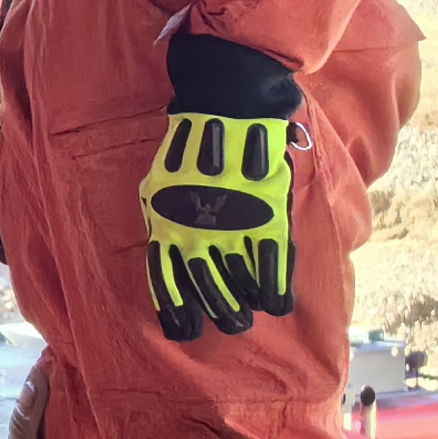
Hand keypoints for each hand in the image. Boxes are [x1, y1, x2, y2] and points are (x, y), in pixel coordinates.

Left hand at [143, 31, 302, 340]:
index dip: (175, 308)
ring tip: (247, 317)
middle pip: (207, 285)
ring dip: (244, 304)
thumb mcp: (159, 184)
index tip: (182, 331)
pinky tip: (278, 304)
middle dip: (217, 310)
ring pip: (240, 279)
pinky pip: (273, 260)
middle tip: (228, 324)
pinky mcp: (268, 213)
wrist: (227, 107)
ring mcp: (235, 223)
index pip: (167, 277)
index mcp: (167, 221)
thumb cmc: (188, 148)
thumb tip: (165, 252)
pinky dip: (277, 286)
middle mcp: (198, 228)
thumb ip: (162, 218)